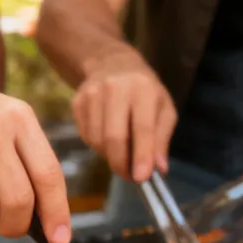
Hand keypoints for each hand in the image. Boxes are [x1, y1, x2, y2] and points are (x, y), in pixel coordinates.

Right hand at [71, 50, 176, 182]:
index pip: (142, 127)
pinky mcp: (77, 103)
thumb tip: (159, 168)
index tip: (142, 178)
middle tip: (131, 177)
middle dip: (122, 164)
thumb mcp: (165, 110)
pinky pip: (87, 137)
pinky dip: (99, 148)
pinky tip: (110, 142)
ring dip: (111, 157)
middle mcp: (114, 88)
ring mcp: (91, 94)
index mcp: (142, 89)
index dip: (141, 156)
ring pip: (98, 140)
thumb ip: (162, 139)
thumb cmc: (145, 92)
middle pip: (114, 137)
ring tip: (124, 157)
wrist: (112, 64)